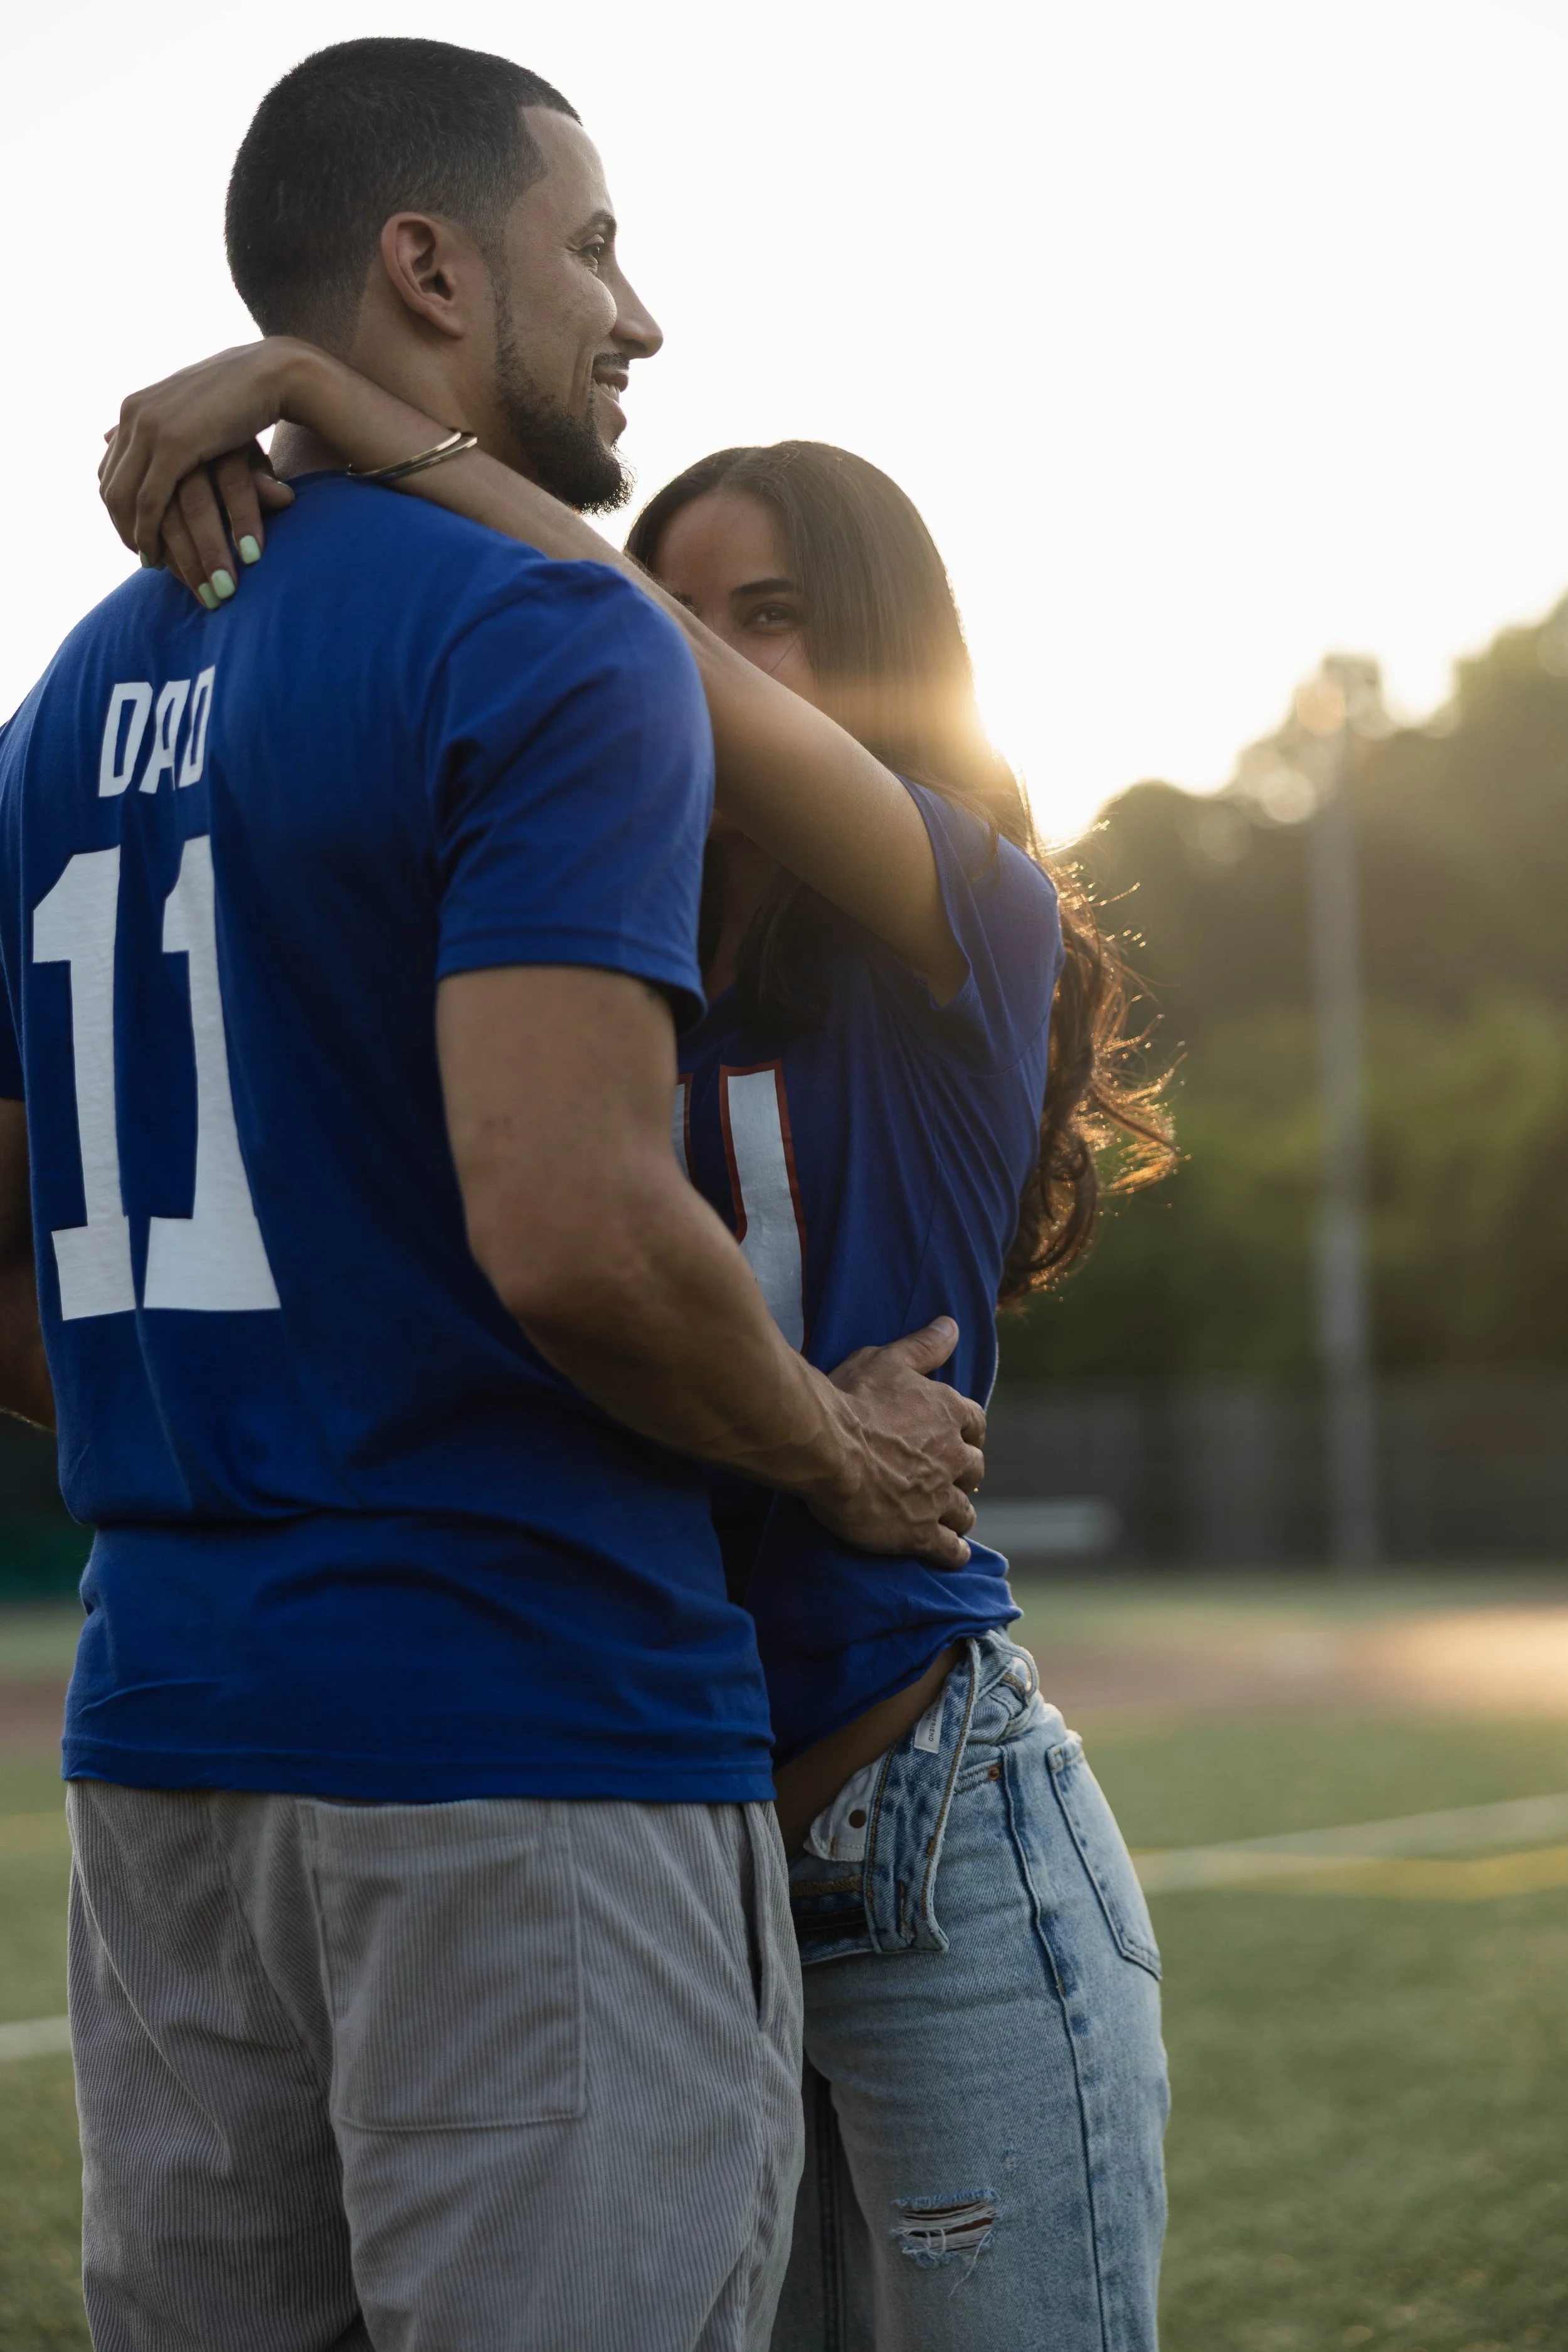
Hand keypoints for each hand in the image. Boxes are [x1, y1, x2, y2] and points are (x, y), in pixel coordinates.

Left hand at [99, 339, 316, 598]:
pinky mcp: (174, 443)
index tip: (136, 536)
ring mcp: (150, 427)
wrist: (270, 374)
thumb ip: (169, 432)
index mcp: (136, 408)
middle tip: (143, 558)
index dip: (119, 509)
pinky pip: (150, 500)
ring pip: (124, 498)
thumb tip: (134, 443)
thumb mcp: (198, 416)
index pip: (111, 469)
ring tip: (153, 564)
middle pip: (110, 486)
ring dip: (136, 537)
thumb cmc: (244, 400)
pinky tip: (160, 555)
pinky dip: (150, 532)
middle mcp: (134, 415)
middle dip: (123, 528)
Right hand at [807, 1318, 985, 1569]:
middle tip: (949, 1479)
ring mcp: (937, 1497)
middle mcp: (952, 1456)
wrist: (823, 1444)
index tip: (960, 1438)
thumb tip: (952, 1325)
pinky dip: (953, 1552)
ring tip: (951, 1518)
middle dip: (964, 1474)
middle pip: (974, 1470)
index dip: (968, 1432)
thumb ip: (924, 1346)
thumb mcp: (887, 1360)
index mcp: (949, 1413)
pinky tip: (952, 1553)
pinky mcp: (919, 1532)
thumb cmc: (850, 1397)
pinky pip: (948, 1549)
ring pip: (965, 1512)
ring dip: (959, 1514)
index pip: (976, 1423)